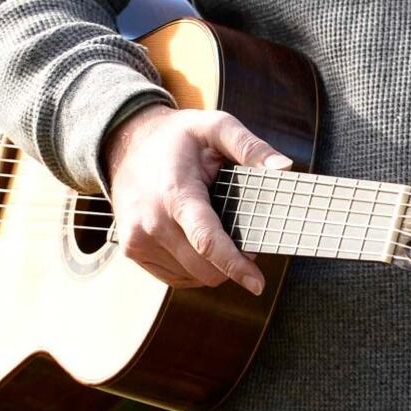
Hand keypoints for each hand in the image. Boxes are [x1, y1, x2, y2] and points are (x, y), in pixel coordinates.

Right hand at [102, 103, 292, 294]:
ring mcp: (137, 240)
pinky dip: (194, 267)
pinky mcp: (132, 250)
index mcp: (175, 194)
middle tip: (245, 238)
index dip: (235, 265)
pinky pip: (174, 275)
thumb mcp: (215, 126)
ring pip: (191, 275)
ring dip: (213, 265)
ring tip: (217, 230)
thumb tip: (284, 167)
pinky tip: (198, 241)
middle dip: (232, 263)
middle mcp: (150, 223)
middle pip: (203, 267)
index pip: (206, 241)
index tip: (257, 284)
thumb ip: (249, 146)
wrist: (126, 145)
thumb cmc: (177, 137)